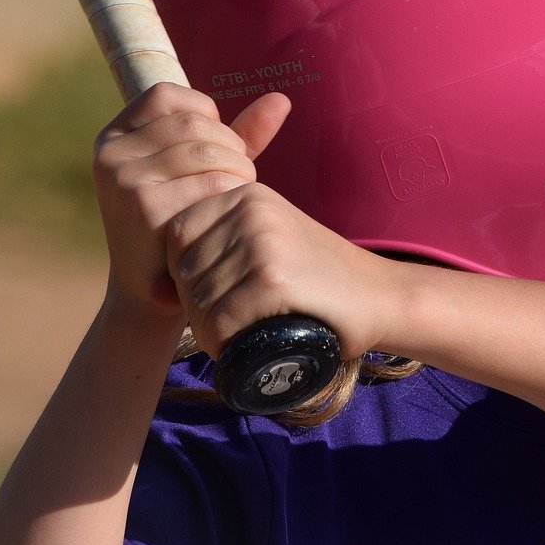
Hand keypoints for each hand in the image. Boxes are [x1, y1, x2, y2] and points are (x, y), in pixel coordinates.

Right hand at [91, 83, 289, 318]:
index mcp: (115, 137)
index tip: (216, 149)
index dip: (204, 115)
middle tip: (237, 180)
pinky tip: (228, 219)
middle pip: (193, 123)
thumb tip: (281, 99)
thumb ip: (240, 134)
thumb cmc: (184, 223)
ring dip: (238, 172)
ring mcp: (124, 179)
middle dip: (230, 148)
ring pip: (207, 150)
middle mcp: (112, 153)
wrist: (154, 294)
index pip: (167, 95)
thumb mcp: (206, 172)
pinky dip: (232, 196)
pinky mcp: (144, 207)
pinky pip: (211, 182)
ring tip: (235, 199)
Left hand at [164, 181, 400, 361]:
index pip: (176, 234)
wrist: (382, 296)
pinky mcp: (273, 280)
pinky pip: (220, 319)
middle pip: (183, 267)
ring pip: (198, 297)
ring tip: (230, 341)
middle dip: (193, 306)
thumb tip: (163, 280)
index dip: (181, 274)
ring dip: (206, 330)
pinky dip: (220, 342)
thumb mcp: (273, 236)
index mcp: (246, 194)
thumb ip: (228, 239)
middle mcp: (251, 209)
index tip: (209, 299)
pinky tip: (234, 350)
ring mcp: (262, 242)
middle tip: (221, 328)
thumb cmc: (322, 277)